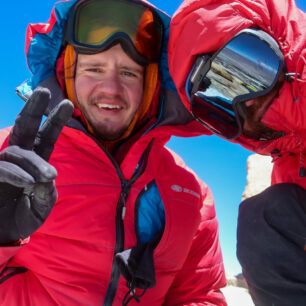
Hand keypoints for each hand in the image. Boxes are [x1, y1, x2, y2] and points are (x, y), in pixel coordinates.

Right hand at [0, 88, 72, 243]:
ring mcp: (3, 166)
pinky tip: (28, 181)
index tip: (67, 103)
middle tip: (44, 91)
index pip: (46, 137)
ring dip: (34, 163)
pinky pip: (3, 169)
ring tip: (48, 177)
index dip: (55, 121)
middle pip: (26, 128)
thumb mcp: (42, 206)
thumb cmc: (24, 217)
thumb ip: (46, 192)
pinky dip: (16, 174)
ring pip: (18, 152)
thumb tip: (47, 176)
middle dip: (35, 109)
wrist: (3, 235)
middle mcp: (19, 159)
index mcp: (36, 162)